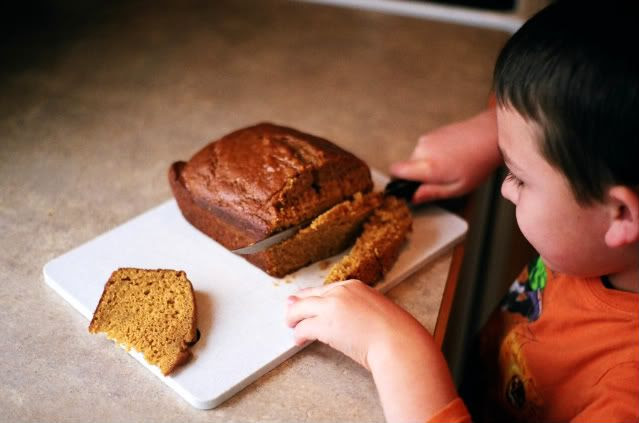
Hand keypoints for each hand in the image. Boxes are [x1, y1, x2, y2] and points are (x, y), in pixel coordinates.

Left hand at [285, 280, 427, 369]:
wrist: (397, 341)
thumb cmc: (394, 331)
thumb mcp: (375, 310)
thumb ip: (357, 308)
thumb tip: (343, 318)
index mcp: (354, 285)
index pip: (324, 289)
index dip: (311, 296)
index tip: (303, 300)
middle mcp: (340, 291)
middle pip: (309, 296)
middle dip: (296, 305)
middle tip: (289, 312)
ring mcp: (331, 306)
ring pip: (300, 309)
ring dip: (293, 320)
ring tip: (291, 328)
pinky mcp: (325, 324)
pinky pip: (303, 328)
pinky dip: (298, 335)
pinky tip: (298, 341)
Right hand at [390, 108, 501, 203]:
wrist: (490, 135)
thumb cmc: (478, 163)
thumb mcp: (458, 188)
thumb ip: (432, 193)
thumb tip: (413, 198)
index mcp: (427, 166)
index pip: (395, 170)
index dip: (397, 179)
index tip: (409, 185)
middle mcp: (422, 150)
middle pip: (408, 166)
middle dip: (420, 174)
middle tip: (442, 177)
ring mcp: (427, 138)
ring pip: (417, 157)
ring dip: (428, 163)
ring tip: (451, 164)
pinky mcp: (433, 132)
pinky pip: (426, 148)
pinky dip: (435, 153)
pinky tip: (452, 154)